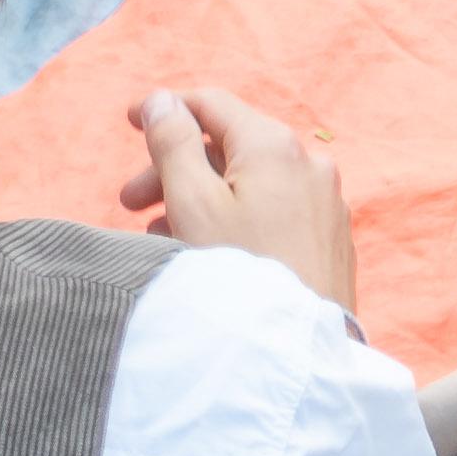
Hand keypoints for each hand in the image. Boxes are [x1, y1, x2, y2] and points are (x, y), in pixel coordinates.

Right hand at [120, 87, 360, 309]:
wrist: (298, 355)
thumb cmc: (240, 275)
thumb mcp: (192, 204)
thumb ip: (174, 145)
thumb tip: (162, 101)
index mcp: (274, 145)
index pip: (212, 105)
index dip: (165, 109)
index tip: (128, 121)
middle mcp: (308, 164)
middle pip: (229, 147)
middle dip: (175, 167)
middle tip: (129, 202)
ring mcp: (324, 203)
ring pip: (250, 183)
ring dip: (200, 197)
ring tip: (161, 233)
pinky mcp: (328, 240)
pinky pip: (274, 211)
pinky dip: (235, 218)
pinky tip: (207, 250)